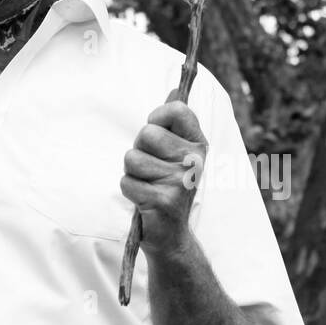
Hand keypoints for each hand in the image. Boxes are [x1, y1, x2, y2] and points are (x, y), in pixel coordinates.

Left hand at [120, 87, 207, 253]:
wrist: (171, 234)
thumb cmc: (168, 185)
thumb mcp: (176, 151)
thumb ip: (174, 121)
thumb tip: (174, 89)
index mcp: (199, 144)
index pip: (177, 109)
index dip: (158, 117)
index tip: (158, 132)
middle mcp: (195, 161)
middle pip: (147, 133)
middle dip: (139, 149)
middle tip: (151, 168)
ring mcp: (181, 182)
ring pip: (132, 158)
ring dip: (132, 172)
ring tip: (148, 184)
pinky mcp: (164, 201)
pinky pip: (126, 182)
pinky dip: (129, 191)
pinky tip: (144, 200)